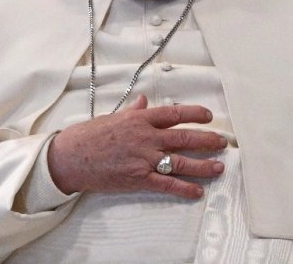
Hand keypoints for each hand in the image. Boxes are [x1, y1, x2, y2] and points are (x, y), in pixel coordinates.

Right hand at [47, 95, 226, 198]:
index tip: (208, 116)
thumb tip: (144, 101)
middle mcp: (146, 137)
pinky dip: (184, 188)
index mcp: (140, 120)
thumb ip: (133, 111)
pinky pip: (166, 184)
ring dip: (202, 165)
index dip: (195, 114)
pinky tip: (197, 191)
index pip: (174, 114)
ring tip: (218, 167)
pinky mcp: (138, 178)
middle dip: (207, 140)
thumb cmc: (89, 136)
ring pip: (180, 161)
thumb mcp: (113, 117)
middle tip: (222, 142)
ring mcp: (143, 159)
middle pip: (184, 137)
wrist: (70, 157)